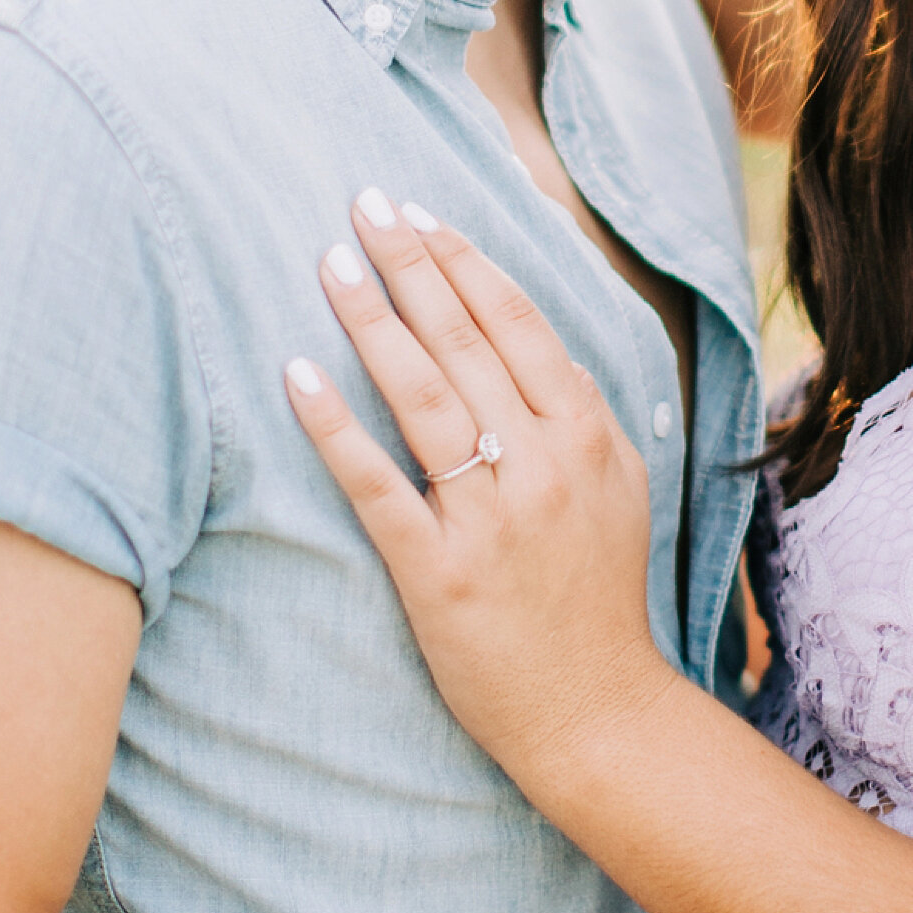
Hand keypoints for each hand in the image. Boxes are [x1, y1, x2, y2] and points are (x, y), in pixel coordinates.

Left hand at [286, 195, 665, 787]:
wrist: (595, 710)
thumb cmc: (595, 595)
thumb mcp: (615, 485)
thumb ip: (574, 408)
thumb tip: (527, 331)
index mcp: (586, 433)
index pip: (517, 320)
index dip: (462, 258)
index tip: (417, 210)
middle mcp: (543, 463)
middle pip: (466, 339)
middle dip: (410, 263)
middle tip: (361, 202)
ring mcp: (491, 517)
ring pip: (422, 394)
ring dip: (372, 319)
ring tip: (329, 263)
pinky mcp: (440, 571)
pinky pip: (377, 483)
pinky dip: (335, 426)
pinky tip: (297, 376)